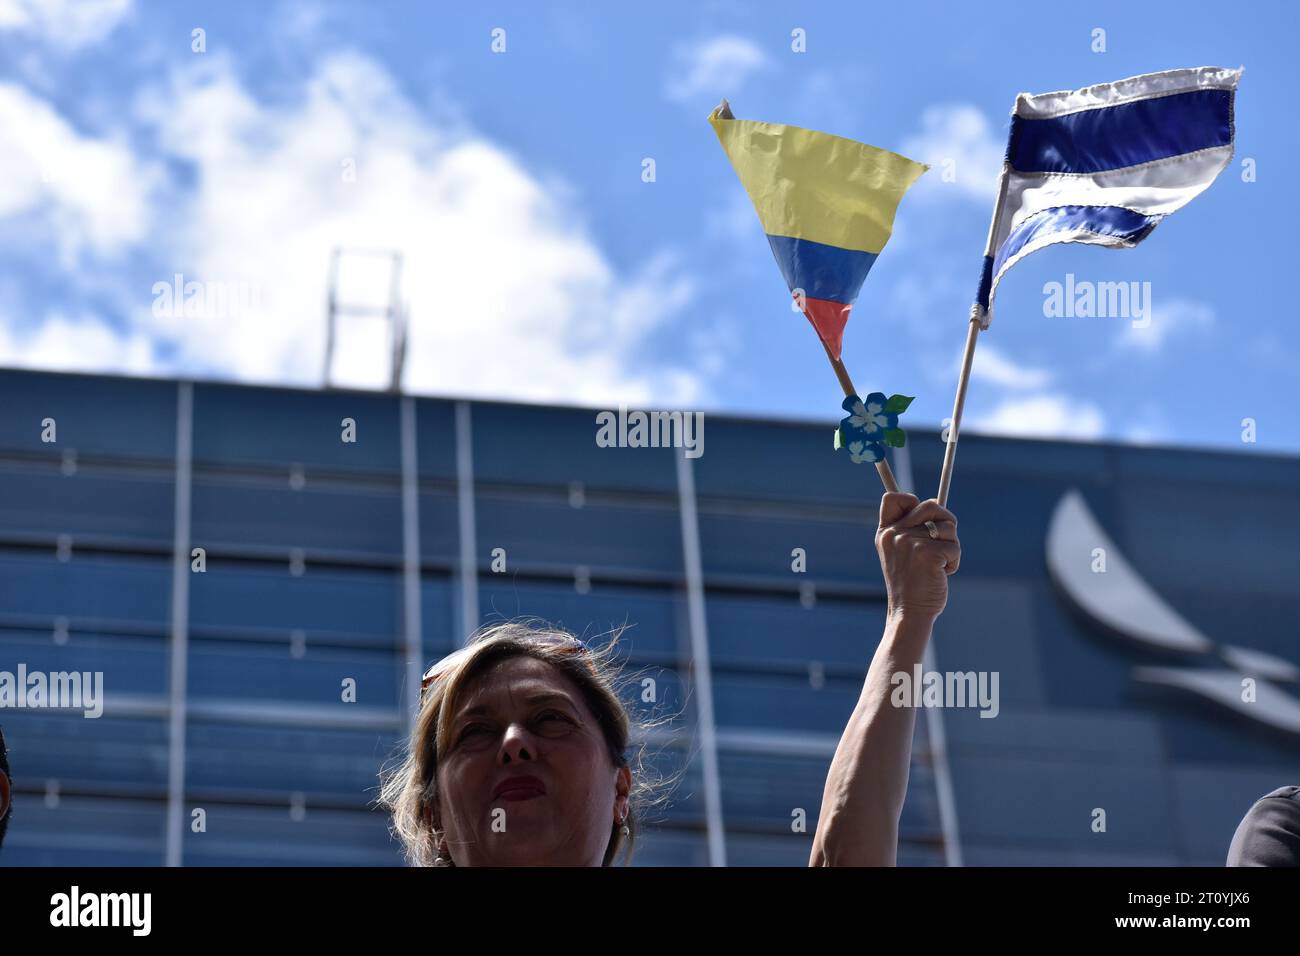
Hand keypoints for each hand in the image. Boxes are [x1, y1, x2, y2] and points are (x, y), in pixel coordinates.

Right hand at [875, 493, 959, 619]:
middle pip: (932, 506)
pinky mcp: (928, 554)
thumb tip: (937, 502)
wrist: (909, 612)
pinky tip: (941, 574)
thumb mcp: (899, 552)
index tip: (922, 519)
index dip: (912, 501)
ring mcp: (910, 543)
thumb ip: (910, 527)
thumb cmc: (911, 583)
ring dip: (951, 546)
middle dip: (945, 522)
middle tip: (942, 543)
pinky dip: (954, 562)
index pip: (893, 497)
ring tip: (938, 565)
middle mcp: (895, 534)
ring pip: (948, 527)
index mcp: (886, 532)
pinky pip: (955, 547)